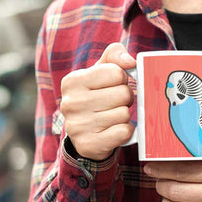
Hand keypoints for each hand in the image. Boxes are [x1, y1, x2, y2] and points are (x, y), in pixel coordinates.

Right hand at [60, 43, 135, 160]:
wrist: (83, 134)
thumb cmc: (95, 96)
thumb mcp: (100, 71)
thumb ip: (114, 55)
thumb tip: (130, 61)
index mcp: (72, 81)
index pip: (116, 73)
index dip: (121, 80)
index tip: (112, 86)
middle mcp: (71, 103)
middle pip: (123, 94)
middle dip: (125, 98)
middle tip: (114, 104)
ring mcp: (78, 126)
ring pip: (124, 114)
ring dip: (124, 116)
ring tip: (111, 117)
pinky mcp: (89, 145)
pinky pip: (124, 132)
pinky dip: (125, 131)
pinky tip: (113, 131)